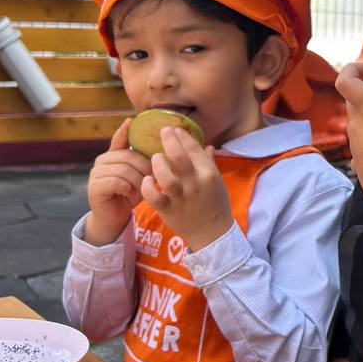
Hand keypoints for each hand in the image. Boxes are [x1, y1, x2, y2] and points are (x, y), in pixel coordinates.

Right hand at [84, 119, 149, 245]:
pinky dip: (127, 188)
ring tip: (140, 190)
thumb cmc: (131, 194)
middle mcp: (103, 161)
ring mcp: (96, 173)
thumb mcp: (140, 176)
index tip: (131, 120)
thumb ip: (144, 162)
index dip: (124, 130)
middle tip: (150, 180)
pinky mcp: (94, 186)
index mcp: (114, 155)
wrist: (115, 217)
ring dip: (137, 181)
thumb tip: (162, 149)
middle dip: (144, 168)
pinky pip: (116, 182)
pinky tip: (129, 194)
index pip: (119, 139)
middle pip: (128, 156)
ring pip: (124, 170)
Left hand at [140, 126, 234, 251]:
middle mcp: (195, 184)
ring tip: (154, 157)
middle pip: (179, 157)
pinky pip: (153, 196)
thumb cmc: (215, 203)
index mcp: (208, 174)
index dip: (183, 136)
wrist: (212, 232)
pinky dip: (147, 187)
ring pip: (165, 176)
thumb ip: (209, 163)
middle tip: (162, 132)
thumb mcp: (217, 181)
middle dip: (169, 141)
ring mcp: (180, 197)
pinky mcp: (168, 210)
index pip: (194, 149)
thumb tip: (206, 145)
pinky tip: (146, 180)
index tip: (175, 129)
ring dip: (157, 164)